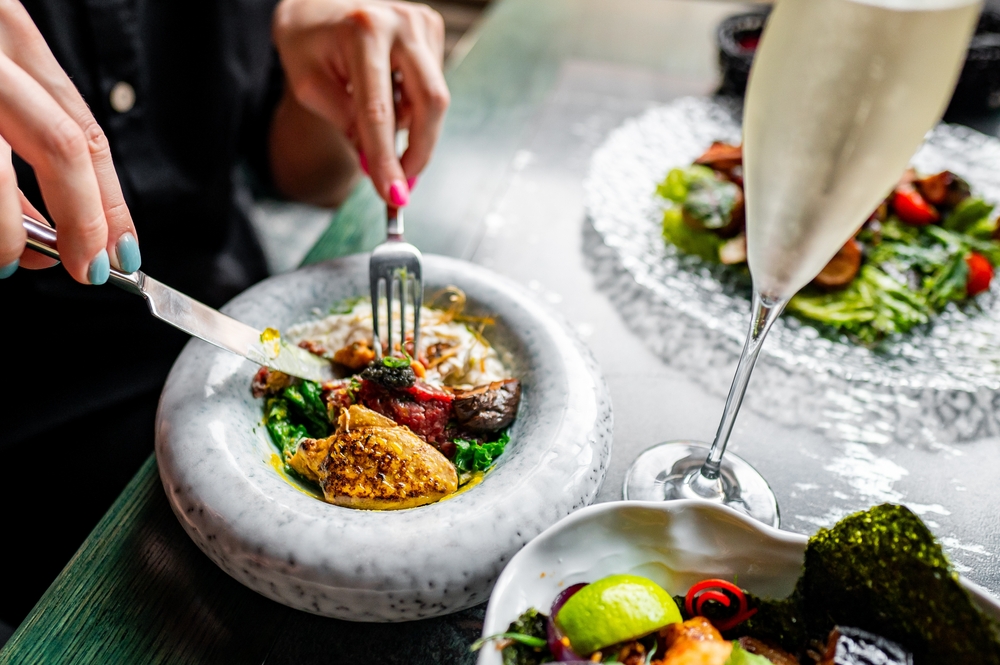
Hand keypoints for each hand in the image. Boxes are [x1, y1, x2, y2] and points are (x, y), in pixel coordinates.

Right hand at [0, 1, 135, 283]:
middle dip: (82, 220)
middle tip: (86, 268)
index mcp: (8, 33)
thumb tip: (55, 228)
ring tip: (9, 257)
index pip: (83, 130)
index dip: (110, 201)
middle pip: (58, 143)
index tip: (120, 251)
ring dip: (7, 234)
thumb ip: (25, 136)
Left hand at [273, 0, 449, 206]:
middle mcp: (400, 23)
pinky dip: (411, 104)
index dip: (387, 158)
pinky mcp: (432, 29)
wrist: (318, 6)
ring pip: (432, 100)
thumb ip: (345, 123)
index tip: (393, 195)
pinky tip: (388, 90)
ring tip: (375, 113)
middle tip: (402, 181)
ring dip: (408, 123)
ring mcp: (421, 23)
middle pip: (429, 102)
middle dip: (419, 150)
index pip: (378, 110)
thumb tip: (378, 164)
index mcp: (361, 32)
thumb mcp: (309, 86)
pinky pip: (431, 87)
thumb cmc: (308, 44)